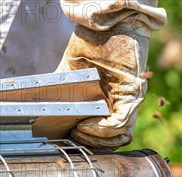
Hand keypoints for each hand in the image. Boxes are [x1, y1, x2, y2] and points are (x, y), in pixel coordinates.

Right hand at [56, 25, 148, 148]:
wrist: (108, 25)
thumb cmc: (93, 44)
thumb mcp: (75, 71)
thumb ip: (68, 89)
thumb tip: (46, 106)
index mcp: (110, 102)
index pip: (107, 133)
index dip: (90, 140)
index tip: (70, 137)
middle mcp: (123, 105)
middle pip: (114, 139)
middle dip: (91, 143)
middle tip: (73, 137)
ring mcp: (129, 101)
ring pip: (119, 135)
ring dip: (96, 138)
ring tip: (78, 131)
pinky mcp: (132, 94)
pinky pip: (121, 122)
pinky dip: (103, 129)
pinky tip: (86, 125)